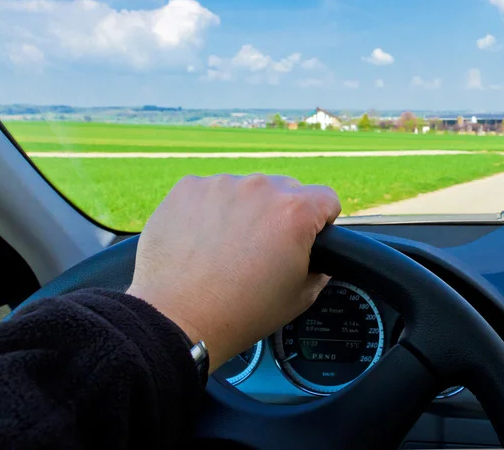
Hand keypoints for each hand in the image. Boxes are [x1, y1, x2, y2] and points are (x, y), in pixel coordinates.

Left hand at [126, 174, 340, 370]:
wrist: (177, 319)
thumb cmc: (239, 312)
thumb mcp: (300, 298)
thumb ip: (321, 268)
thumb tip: (321, 258)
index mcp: (294, 212)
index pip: (326, 198)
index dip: (320, 220)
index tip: (306, 236)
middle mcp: (260, 188)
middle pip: (285, 189)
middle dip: (280, 215)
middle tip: (262, 250)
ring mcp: (221, 184)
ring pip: (246, 189)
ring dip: (244, 210)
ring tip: (227, 248)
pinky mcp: (188, 188)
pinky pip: (210, 191)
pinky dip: (210, 210)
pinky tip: (203, 240)